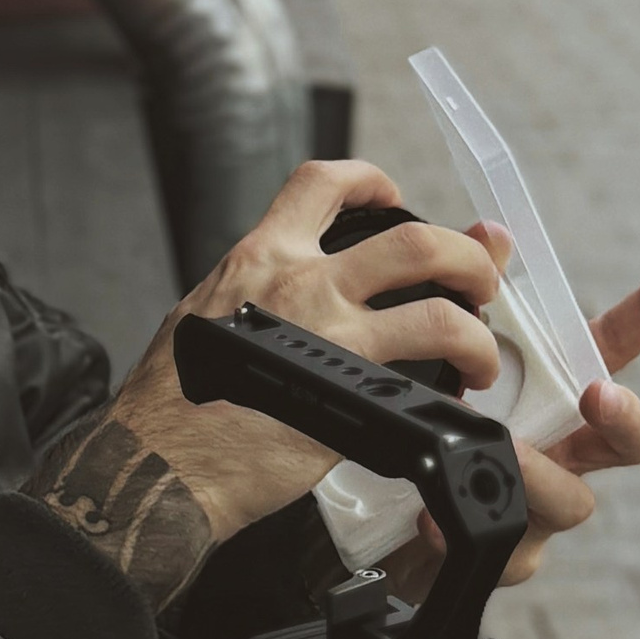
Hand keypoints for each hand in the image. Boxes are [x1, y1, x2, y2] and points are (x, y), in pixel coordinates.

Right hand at [112, 161, 504, 549]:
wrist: (160, 460)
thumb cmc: (172, 399)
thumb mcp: (210, 313)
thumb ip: (262, 291)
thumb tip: (298, 288)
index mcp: (261, 258)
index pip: (322, 183)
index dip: (371, 178)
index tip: (393, 196)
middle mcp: (301, 286)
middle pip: (414, 241)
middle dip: (466, 256)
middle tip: (476, 280)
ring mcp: (331, 341)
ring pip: (437, 314)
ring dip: (477, 334)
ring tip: (479, 356)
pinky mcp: (352, 399)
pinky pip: (423, 387)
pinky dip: (448, 396)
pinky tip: (445, 409)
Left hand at [461, 237, 639, 586]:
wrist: (399, 522)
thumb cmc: (447, 431)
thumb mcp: (453, 363)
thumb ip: (477, 302)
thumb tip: (491, 235)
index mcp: (559, 394)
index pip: (616, 346)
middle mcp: (566, 450)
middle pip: (630, 439)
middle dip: (625, 417)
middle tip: (597, 396)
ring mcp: (544, 506)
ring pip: (570, 501)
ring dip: (538, 475)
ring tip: (502, 456)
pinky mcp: (510, 554)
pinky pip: (511, 552)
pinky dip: (469, 532)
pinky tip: (437, 520)